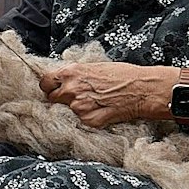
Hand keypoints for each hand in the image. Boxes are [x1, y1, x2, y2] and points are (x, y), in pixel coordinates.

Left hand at [39, 62, 156, 127]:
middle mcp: (71, 89)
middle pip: (52, 98)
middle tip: (77, 97)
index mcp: (71, 72)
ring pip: (68, 111)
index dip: (50, 86)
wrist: (143, 89)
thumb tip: (64, 79)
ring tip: (96, 102)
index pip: (45, 82)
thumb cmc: (124, 75)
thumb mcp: (95, 66)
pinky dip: (89, 118)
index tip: (55, 88)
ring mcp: (78, 107)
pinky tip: (102, 110)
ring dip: (77, 109)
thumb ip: (76, 74)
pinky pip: (81, 121)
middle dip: (61, 98)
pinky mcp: (88, 120)